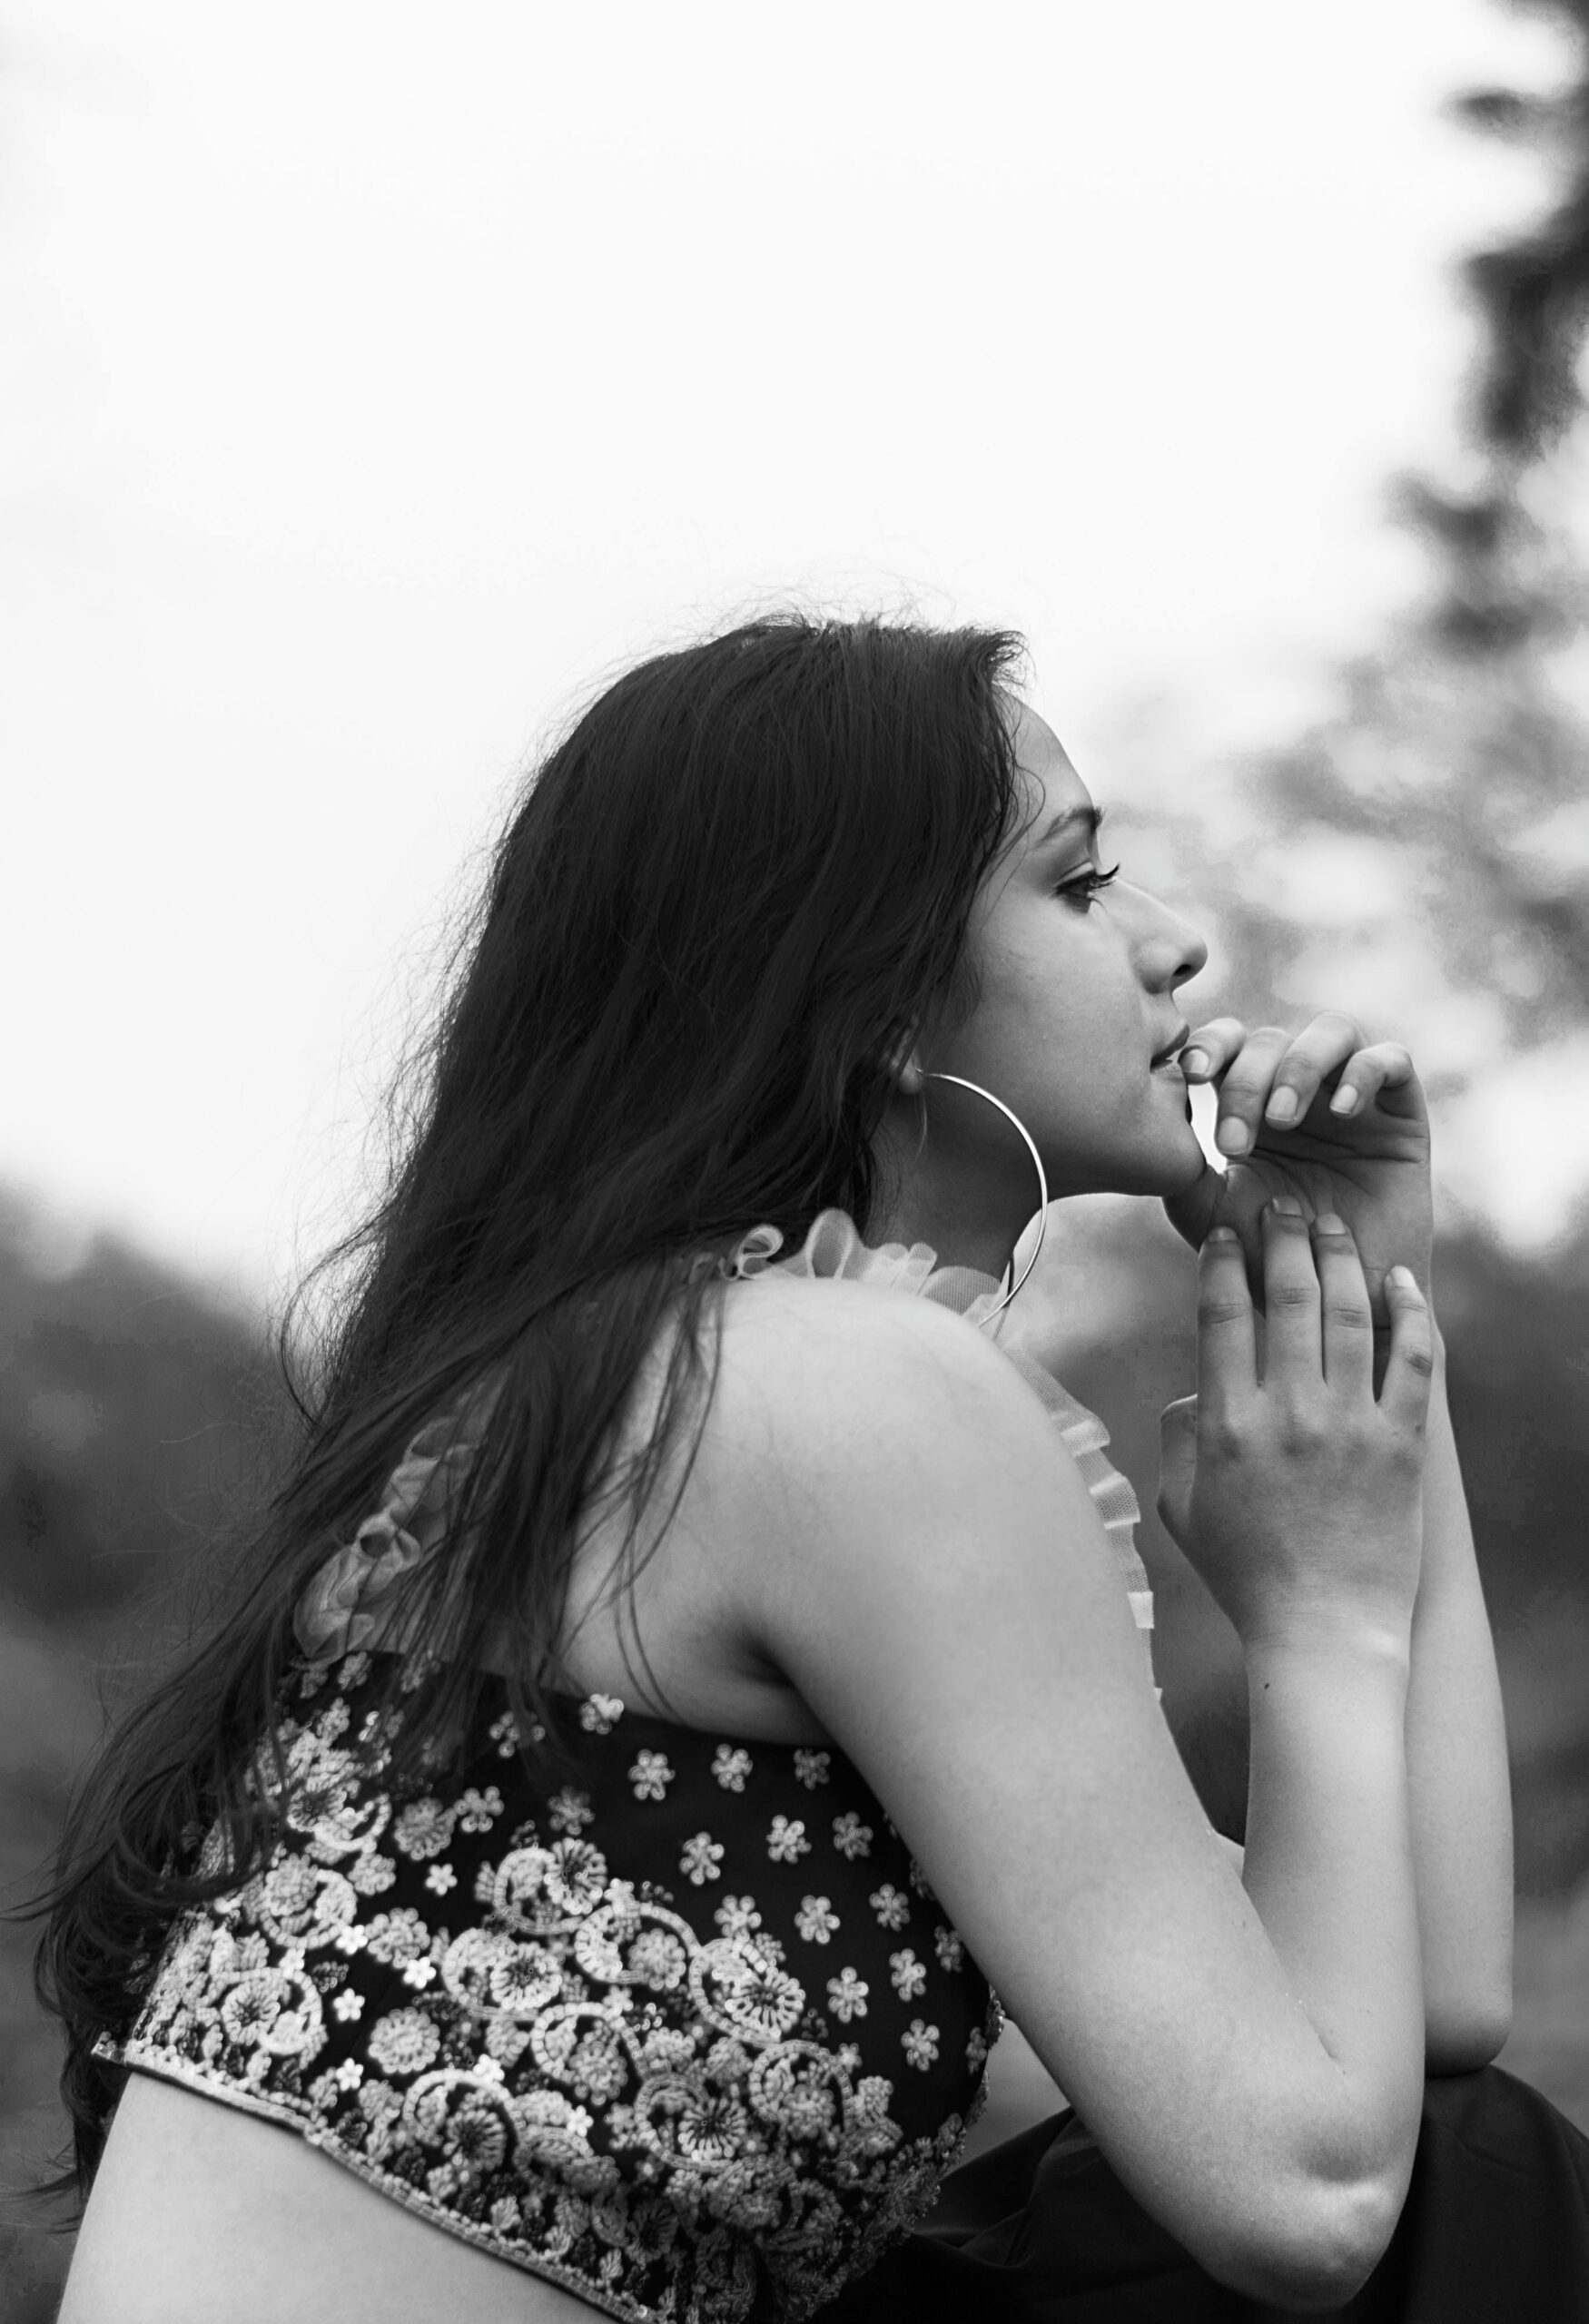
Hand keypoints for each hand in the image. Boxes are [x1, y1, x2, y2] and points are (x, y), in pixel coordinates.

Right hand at [1157, 1202, 1432, 1648]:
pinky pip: (1411, 1360)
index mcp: (1228, 1425)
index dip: (1223, 1262)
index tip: (1226, 1232)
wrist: (1325, 1630)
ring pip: (1348, 1314)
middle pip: (1287, 1297)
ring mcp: (1349, 1427)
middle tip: (1284, 1206)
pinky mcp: (1401, 1444)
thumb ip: (1177, 1438)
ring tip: (1333, 1228)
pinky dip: (1409, 1312)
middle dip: (1283, 1239)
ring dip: (1340, 1258)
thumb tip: (1194, 1388)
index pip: (1223, 1315)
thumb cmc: (1245, 1573)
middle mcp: (1288, 1415)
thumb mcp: (1182, 1507)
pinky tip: (1398, 1282)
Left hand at [1162, 1011, 1431, 1322]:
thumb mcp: (1208, 1214)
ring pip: (1332, 1031)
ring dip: (1299, 1066)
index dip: (1209, 1044)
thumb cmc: (1269, 1259)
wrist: (1340, 1302)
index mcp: (1251, 1102)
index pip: (1228, 1043)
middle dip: (1246, 1081)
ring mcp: (1354, 1095)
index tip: (1190, 1074)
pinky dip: (1363, 1073)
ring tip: (1282, 1119)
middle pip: (1272, 1039)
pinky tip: (1342, 1112)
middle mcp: (1303, 1088)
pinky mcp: (1403, 1112)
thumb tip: (1163, 1106)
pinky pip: (1392, 1060)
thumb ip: (1180, 1164)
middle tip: (1235, 1141)